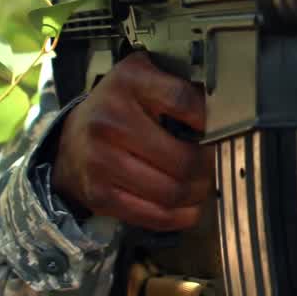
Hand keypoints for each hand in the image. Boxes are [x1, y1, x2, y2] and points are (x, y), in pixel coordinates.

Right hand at [51, 51, 211, 230]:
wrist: (70, 140)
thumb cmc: (119, 107)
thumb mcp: (143, 78)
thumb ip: (178, 85)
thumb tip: (225, 108)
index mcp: (128, 82)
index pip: (182, 100)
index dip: (209, 118)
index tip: (219, 127)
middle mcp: (111, 120)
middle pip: (182, 158)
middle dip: (207, 166)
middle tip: (214, 164)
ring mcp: (101, 160)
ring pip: (171, 191)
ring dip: (197, 193)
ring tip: (202, 185)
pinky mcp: (99, 194)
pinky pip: (153, 215)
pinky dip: (179, 216)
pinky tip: (188, 207)